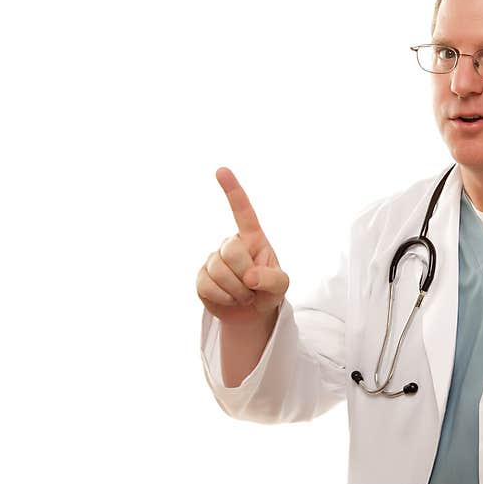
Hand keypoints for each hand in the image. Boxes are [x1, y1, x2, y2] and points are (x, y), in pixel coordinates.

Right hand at [196, 167, 289, 324]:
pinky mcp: (201, 277)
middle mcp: (231, 244)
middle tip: (252, 287)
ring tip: (243, 294)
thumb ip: (272, 279)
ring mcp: (214, 259)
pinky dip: (224, 298)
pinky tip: (230, 299)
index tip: (221, 170)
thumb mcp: (281, 286)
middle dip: (245, 274)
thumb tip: (250, 277)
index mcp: (252, 237)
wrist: (250, 313)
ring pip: (219, 271)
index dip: (232, 190)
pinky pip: (208, 286)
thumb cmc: (268, 291)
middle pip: (231, 250)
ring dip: (237, 291)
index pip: (242, 211)